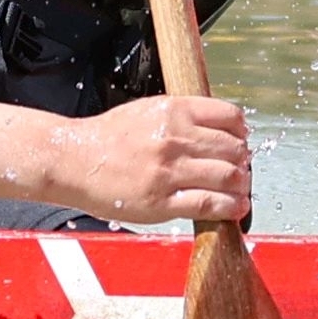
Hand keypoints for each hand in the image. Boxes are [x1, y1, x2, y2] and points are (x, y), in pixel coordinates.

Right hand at [44, 92, 251, 225]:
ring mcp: (169, 172)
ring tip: (240, 189)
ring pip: (228, 177)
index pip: (229, 116)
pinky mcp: (162, 202)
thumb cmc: (108, 137)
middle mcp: (175, 138)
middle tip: (240, 168)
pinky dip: (230, 208)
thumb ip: (182, 116)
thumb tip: (217, 128)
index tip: (241, 140)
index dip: (240, 131)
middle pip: (233, 149)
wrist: (74, 160)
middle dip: (243, 160)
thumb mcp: (147, 110)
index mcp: (173, 111)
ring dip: (241, 185)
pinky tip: (235, 207)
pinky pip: (209, 205)